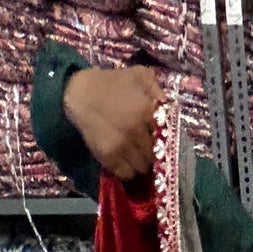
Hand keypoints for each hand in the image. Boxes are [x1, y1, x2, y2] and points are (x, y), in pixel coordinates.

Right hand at [63, 66, 161, 180]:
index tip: (163, 140)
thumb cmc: (113, 83)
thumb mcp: (140, 75)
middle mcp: (136, 131)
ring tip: (137, 155)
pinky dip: (129, 171)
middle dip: (155, 154)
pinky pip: (127, 174)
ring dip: (142, 164)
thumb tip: (170, 111)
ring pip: (142, 168)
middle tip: (149, 150)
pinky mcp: (109, 158)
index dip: (167, 140)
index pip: (168, 137)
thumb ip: (159, 90)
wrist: (81, 94)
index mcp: (147, 111)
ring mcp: (122, 147)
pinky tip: (126, 160)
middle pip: (156, 156)